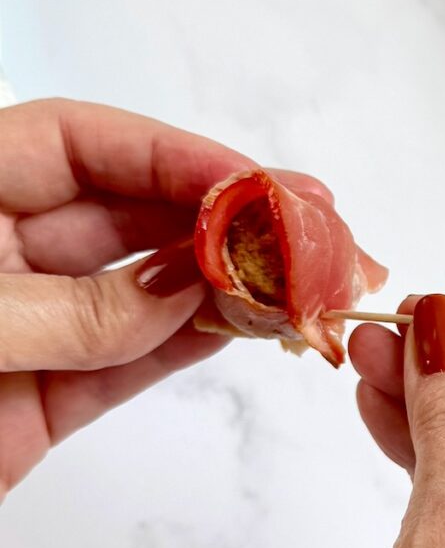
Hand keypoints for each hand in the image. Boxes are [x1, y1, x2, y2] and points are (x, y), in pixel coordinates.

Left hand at [0, 98, 326, 499]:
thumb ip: (66, 310)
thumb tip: (184, 289)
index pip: (78, 146)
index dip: (173, 155)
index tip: (254, 182)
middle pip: (127, 217)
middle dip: (221, 220)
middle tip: (311, 227)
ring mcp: (23, 329)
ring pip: (142, 294)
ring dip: (224, 286)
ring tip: (300, 282)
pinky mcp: (41, 401)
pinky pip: (131, 363)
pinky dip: (191, 346)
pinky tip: (250, 327)